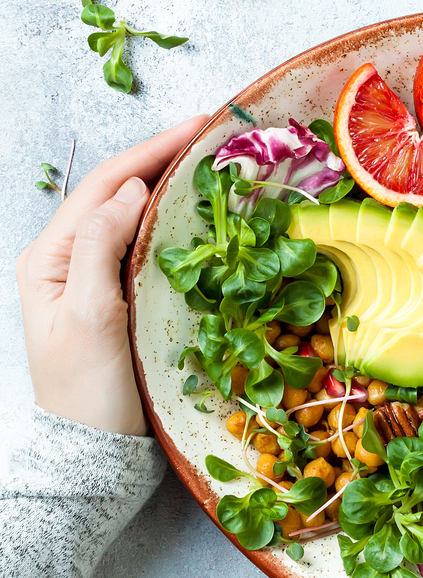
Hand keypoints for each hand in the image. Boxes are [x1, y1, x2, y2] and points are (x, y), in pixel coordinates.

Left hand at [17, 116, 208, 435]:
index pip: (104, 186)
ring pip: (137, 216)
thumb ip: (100, 249)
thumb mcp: (89, 318)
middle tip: (215, 136)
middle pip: (120, 192)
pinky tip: (206, 216)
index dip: (151, 151)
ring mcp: (98, 277)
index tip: (197, 127)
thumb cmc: (88, 393)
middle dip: (165, 158)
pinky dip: (179, 223)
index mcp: (50, 257)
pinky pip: (151, 246)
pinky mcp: (125, 297)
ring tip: (216, 164)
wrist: (96, 450)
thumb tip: (130, 192)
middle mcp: (70, 259)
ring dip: (175, 186)